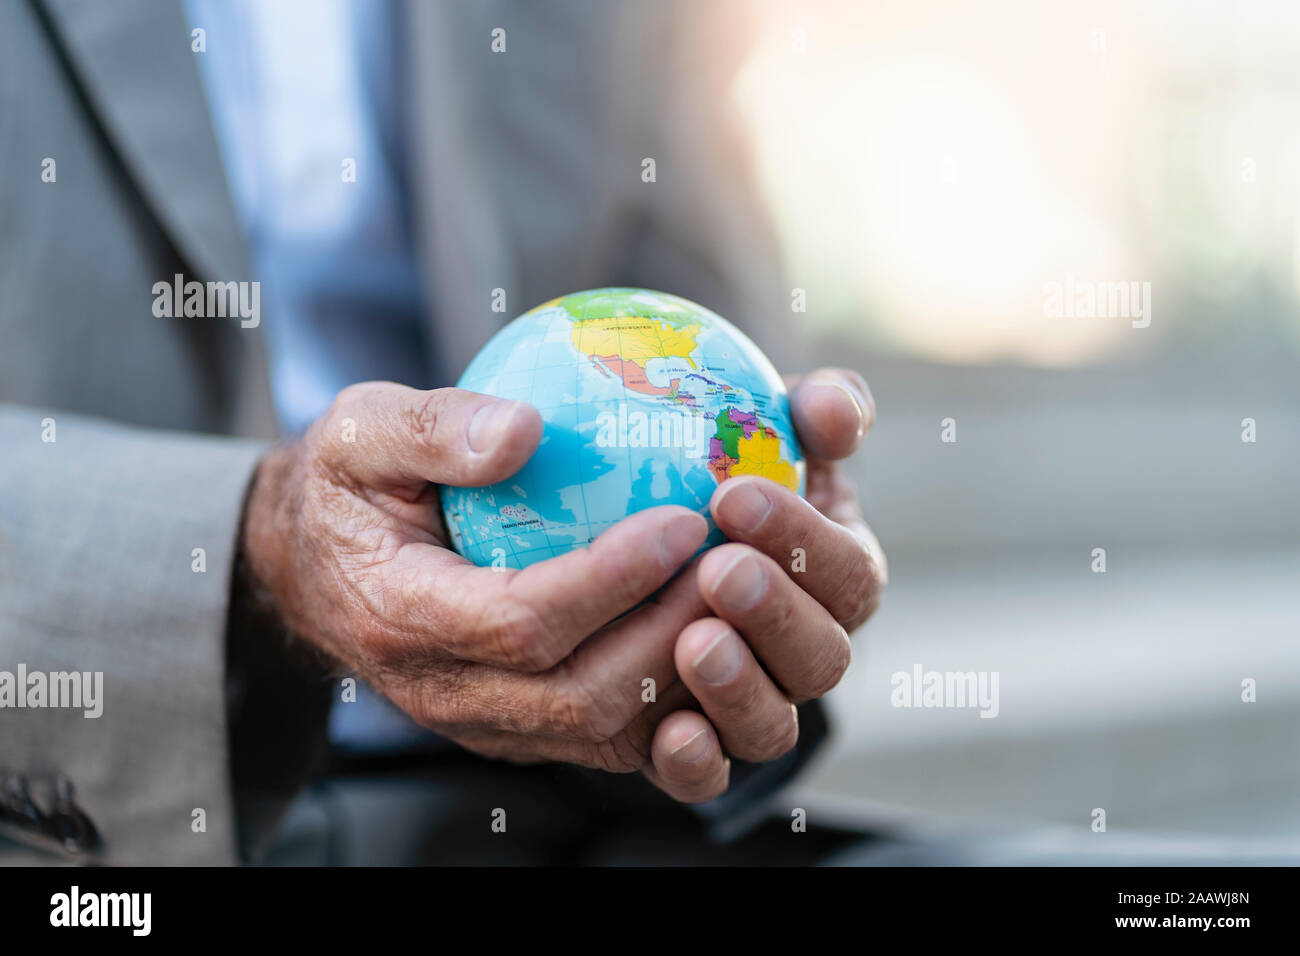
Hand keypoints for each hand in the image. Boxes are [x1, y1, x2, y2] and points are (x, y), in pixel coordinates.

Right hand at [241, 382, 726, 784]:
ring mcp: (483, 723)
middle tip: (734, 565)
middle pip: (579, 696)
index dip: (610, 580)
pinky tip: (711, 624)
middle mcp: (445, 691)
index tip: (682, 519)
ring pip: (603, 730)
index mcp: (400, 616)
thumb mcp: (361, 432)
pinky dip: (668, 695)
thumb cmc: (345, 486)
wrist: (314, 568)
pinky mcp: (518, 730)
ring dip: (681, 672)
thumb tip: (525, 430)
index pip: (521, 621)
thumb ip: (434, 427)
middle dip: (668, 638)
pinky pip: (606, 734)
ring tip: (736, 595)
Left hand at [641, 368, 886, 801]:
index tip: (734, 494)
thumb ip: (817, 406)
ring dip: (740, 688)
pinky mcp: (694, 745)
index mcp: (836, 574)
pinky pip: (706, 776)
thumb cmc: (723, 462)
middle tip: (719, 569)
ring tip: (695, 642)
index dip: (804, 540)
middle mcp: (804, 649)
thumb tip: (836, 411)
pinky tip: (669, 731)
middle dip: (776, 614)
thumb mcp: (772, 421)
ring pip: (771, 727)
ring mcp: (753, 704)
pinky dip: (697, 762)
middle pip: (821, 658)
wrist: (642, 530)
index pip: (848, 571)